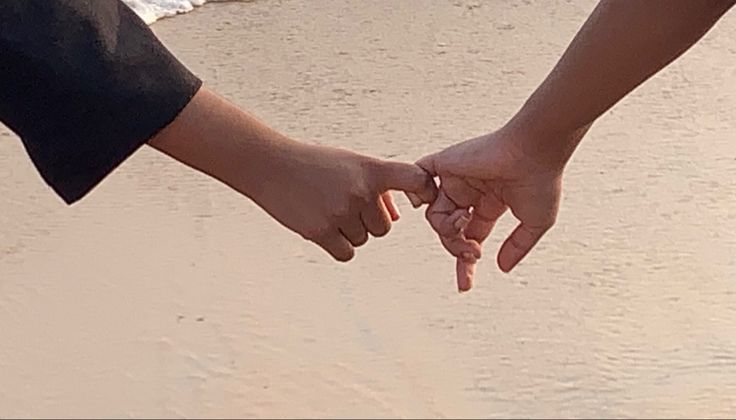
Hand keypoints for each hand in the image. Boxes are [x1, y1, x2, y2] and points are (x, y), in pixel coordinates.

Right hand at [249, 142, 436, 260]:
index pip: (414, 179)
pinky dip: (338, 246)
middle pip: (385, 227)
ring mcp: (341, 212)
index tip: (424, 198)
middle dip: (369, 220)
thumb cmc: (315, 164)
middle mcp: (360, 191)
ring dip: (350, 232)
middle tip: (343, 202)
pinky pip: (347, 253)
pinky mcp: (322, 232)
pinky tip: (323, 227)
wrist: (271, 165)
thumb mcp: (350, 164)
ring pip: (364, 239)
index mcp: (371, 170)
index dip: (426, 190)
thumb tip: (398, 216)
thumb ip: (378, 185)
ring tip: (327, 209)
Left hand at [415, 125, 585, 290]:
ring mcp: (456, 178)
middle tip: (473, 253)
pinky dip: (416, 192)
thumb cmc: (541, 181)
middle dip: (457, 248)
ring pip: (434, 215)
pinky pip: (418, 178)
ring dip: (446, 229)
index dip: (465, 262)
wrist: (535, 151)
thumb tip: (501, 268)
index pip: (470, 237)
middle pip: (449, 231)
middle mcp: (470, 192)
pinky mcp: (445, 163)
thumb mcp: (534, 223)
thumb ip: (517, 246)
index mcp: (490, 204)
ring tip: (464, 224)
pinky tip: (426, 205)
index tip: (465, 286)